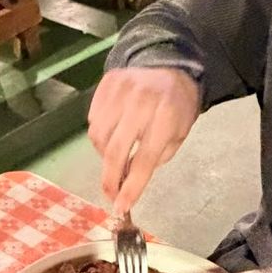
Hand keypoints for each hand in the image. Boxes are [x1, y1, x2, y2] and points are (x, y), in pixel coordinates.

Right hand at [88, 67, 200, 211]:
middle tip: (110, 194)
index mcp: (166, 118)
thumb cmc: (176, 107)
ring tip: (115, 157)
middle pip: (116, 151)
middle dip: (110, 179)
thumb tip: (129, 178)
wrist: (169, 65)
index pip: (144, 160)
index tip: (122, 207)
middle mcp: (141, 103)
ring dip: (104, 156)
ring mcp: (121, 91)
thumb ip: (157, 157)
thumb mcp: (178, 134)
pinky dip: (99, 135)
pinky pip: (93, 119)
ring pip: (99, 136)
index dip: (131, 187)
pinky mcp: (107, 84)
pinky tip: (112, 135)